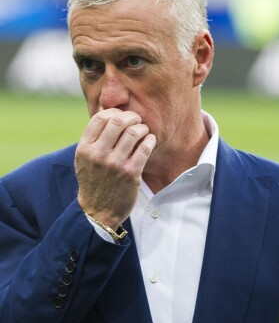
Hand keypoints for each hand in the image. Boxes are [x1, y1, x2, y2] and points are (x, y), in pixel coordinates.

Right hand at [75, 109, 156, 228]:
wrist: (98, 210)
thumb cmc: (93, 181)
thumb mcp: (84, 159)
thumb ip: (93, 139)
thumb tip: (111, 115)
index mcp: (85, 148)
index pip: (100, 118)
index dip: (115, 112)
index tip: (123, 116)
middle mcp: (98, 154)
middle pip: (118, 121)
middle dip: (131, 117)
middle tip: (137, 120)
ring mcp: (115, 164)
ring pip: (133, 132)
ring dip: (142, 128)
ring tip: (143, 131)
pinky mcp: (131, 173)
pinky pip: (144, 148)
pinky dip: (150, 140)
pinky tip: (150, 140)